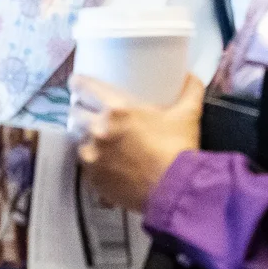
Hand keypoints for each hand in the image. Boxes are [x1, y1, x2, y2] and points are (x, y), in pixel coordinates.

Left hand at [74, 73, 203, 213]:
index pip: (82, 86)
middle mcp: (98, 130)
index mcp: (116, 109)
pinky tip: (105, 163)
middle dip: (82, 111)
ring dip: (87, 137)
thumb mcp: (187, 115)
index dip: (78, 83)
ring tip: (100, 140)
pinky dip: (93, 162)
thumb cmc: (179, 152)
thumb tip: (192, 77)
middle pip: (76, 113)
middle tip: (92, 113)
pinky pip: (85, 165)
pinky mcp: (93, 178)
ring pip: (79, 139)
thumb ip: (189, 91)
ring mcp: (93, 155)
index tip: (78, 83)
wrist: (177, 192)